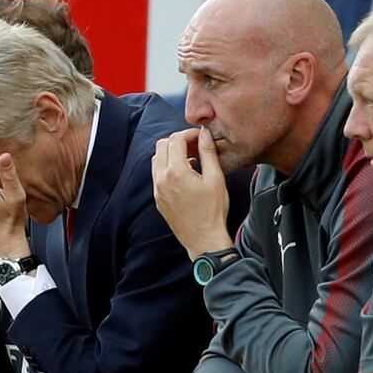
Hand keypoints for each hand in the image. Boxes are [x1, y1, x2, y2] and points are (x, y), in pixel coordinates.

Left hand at [152, 128, 231, 259]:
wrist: (203, 239)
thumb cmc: (213, 210)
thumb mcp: (215, 178)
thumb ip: (208, 152)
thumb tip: (204, 134)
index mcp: (176, 171)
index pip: (175, 140)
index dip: (189, 134)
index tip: (201, 137)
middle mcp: (161, 179)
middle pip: (161, 146)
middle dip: (178, 141)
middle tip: (195, 145)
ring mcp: (157, 190)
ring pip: (156, 159)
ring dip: (171, 153)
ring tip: (191, 159)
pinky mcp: (158, 199)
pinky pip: (157, 175)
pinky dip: (167, 167)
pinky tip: (185, 174)